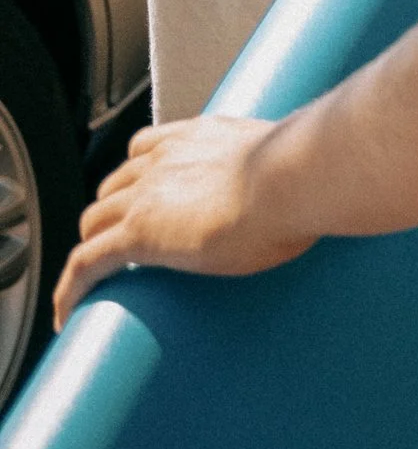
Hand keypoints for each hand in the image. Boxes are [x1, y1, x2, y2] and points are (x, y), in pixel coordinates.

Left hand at [52, 115, 313, 326]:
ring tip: (98, 277)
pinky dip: (71, 287)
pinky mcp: (138, 235)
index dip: (138, 175)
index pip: (146, 148)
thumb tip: (320, 185)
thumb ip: (287, 170)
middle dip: (113, 211)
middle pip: (115, 185)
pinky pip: (86, 263)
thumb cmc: (306, 174)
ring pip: (95, 221)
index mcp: (198, 137)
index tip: (144, 195)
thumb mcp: (290, 165)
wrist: (292, 179)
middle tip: (122, 242)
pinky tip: (67, 311)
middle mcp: (165, 159)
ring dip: (94, 245)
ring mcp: (147, 196)